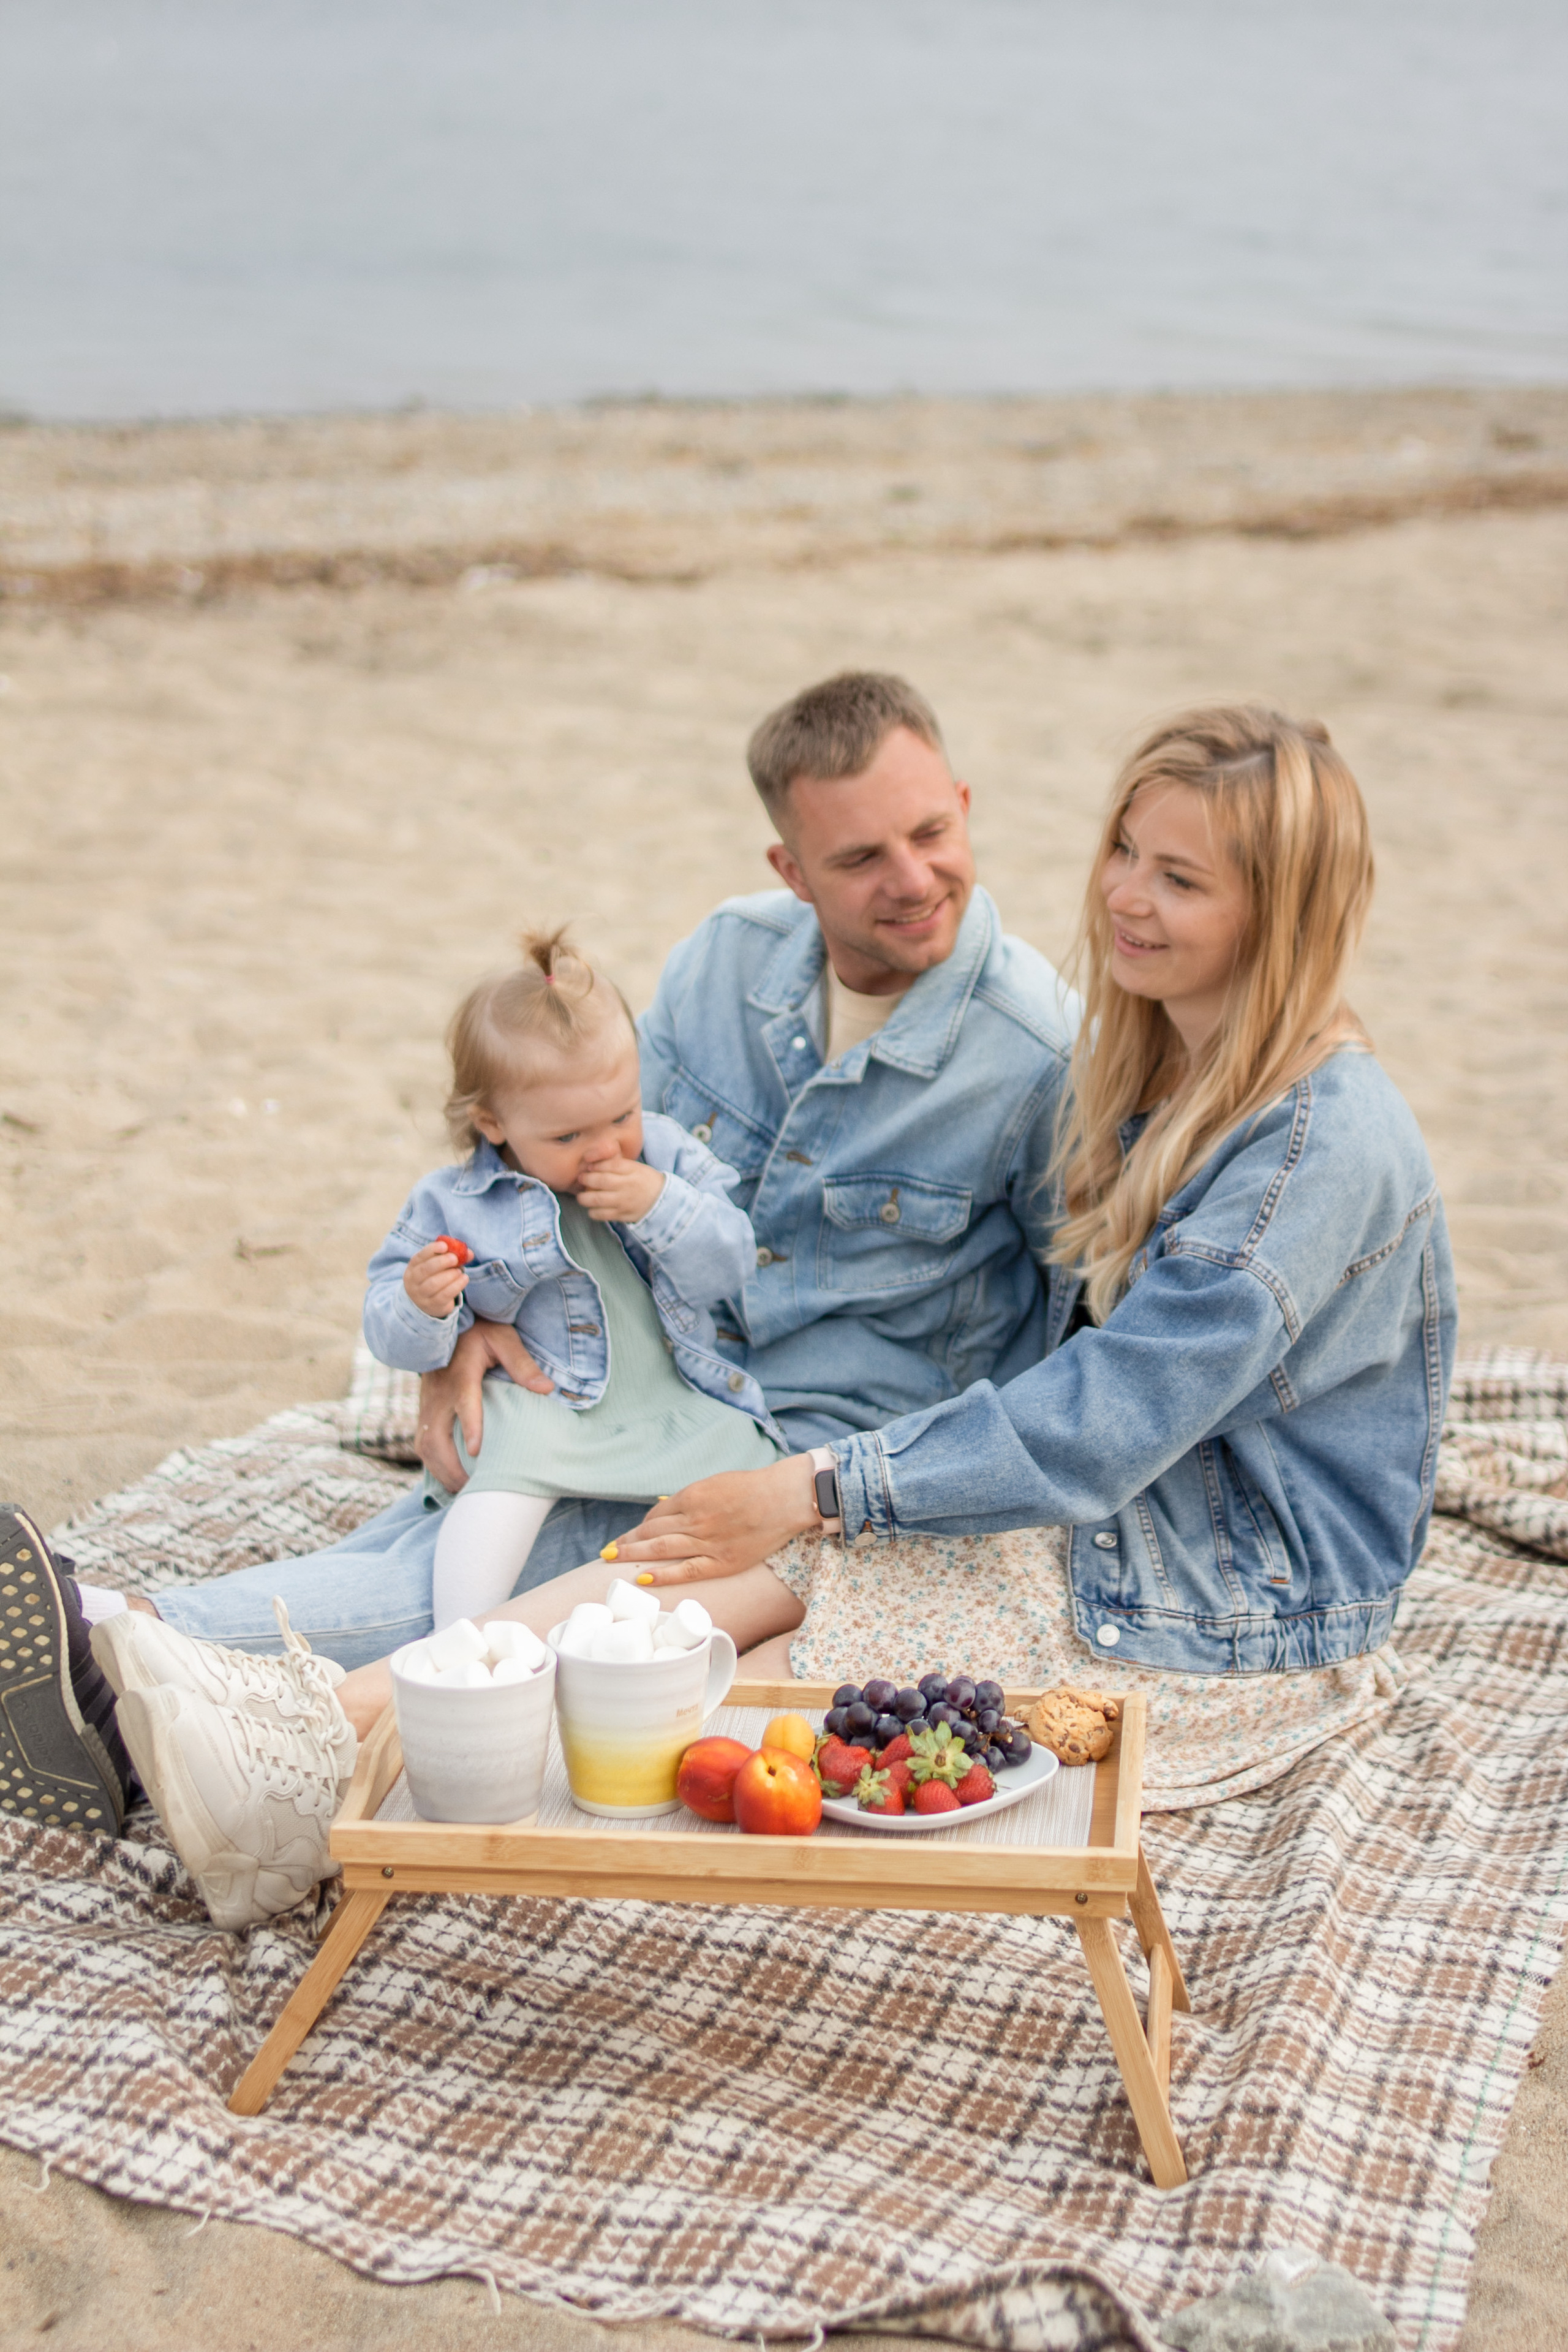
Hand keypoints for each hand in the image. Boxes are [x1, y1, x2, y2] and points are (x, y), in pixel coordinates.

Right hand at [403, 1241, 468, 1318]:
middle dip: (441, 1262)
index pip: (420, 1256)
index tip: (445, 1246)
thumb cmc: (435, 1278)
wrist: (426, 1303)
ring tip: (459, 1271)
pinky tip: (464, 1279)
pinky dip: (456, 1286)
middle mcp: (413, 1281)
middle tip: (455, 1259)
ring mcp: (421, 1295)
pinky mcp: (432, 1305)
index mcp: (413, 1267)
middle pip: (425, 1270)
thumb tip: (470, 1253)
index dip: (432, 1250)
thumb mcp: (439, 1266)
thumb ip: (453, 1257)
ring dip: (449, 1275)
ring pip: (433, 1284)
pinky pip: (444, 1296)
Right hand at [416, 1319, 554, 1491]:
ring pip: (425, 1444)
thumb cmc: (480, 1332)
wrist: (442, 1324)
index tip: (478, 1451)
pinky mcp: (425, 1411)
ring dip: (440, 1471)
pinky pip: (422, 1443)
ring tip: (463, 1493)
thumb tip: (546, 1390)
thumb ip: (522, 1362)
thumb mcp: (503, 1338)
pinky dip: (434, 1465)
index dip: (470, 1427)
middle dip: (451, 1466)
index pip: (464, 1403)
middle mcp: (439, 1393)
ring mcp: (428, 1404)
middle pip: (435, 1435)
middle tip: (474, 1489)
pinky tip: (451, 1480)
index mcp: (461, 1374)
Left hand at [576, 1158, 665, 1223]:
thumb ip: (616, 1162)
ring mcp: (625, 1202)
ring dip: (585, 1197)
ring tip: (582, 1196)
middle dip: (586, 1179)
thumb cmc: (643, 1180)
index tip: (588, 1166)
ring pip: (598, 1199)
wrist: (660, 1200)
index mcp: (633, 1170)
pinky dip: (592, 1212)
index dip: (596, 1165)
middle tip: (581, 1178)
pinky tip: (592, 1208)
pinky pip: (602, 1215)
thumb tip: (592, 1160)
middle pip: (602, 1181)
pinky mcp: (622, 1215)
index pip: (611, 1165)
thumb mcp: (635, 1166)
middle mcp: (628, 1186)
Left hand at [607, 1455, 819, 1582]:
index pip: (656, 1514)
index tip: (629, 1536)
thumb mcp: (715, 1484)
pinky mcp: (722, 1562)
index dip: (639, 1526)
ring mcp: (708, 1541)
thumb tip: (664, 1509)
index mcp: (693, 1496)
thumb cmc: (752, 1488)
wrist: (785, 1499)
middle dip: (627, 1542)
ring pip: (662, 1549)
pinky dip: (663, 1573)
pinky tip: (643, 1576)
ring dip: (634, 1555)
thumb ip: (690, 1498)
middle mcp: (696, 1518)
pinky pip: (687, 1570)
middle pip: (651, 1532)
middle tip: (609, 1552)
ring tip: (614, 1562)